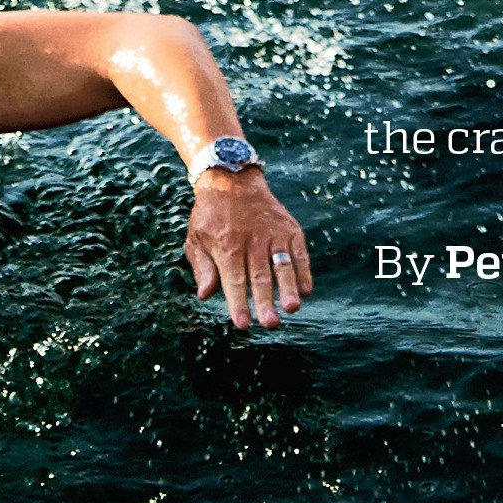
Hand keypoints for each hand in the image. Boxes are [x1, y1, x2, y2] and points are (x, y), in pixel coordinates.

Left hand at [185, 168, 312, 327]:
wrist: (231, 178)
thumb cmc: (210, 215)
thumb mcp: (196, 237)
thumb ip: (202, 266)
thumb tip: (205, 294)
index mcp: (226, 245)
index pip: (233, 280)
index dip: (238, 303)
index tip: (243, 324)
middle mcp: (251, 240)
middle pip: (259, 276)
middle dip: (265, 301)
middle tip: (270, 324)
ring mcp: (273, 234)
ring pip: (282, 265)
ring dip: (288, 288)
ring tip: (291, 308)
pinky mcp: (290, 229)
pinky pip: (299, 253)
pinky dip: (304, 272)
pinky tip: (305, 290)